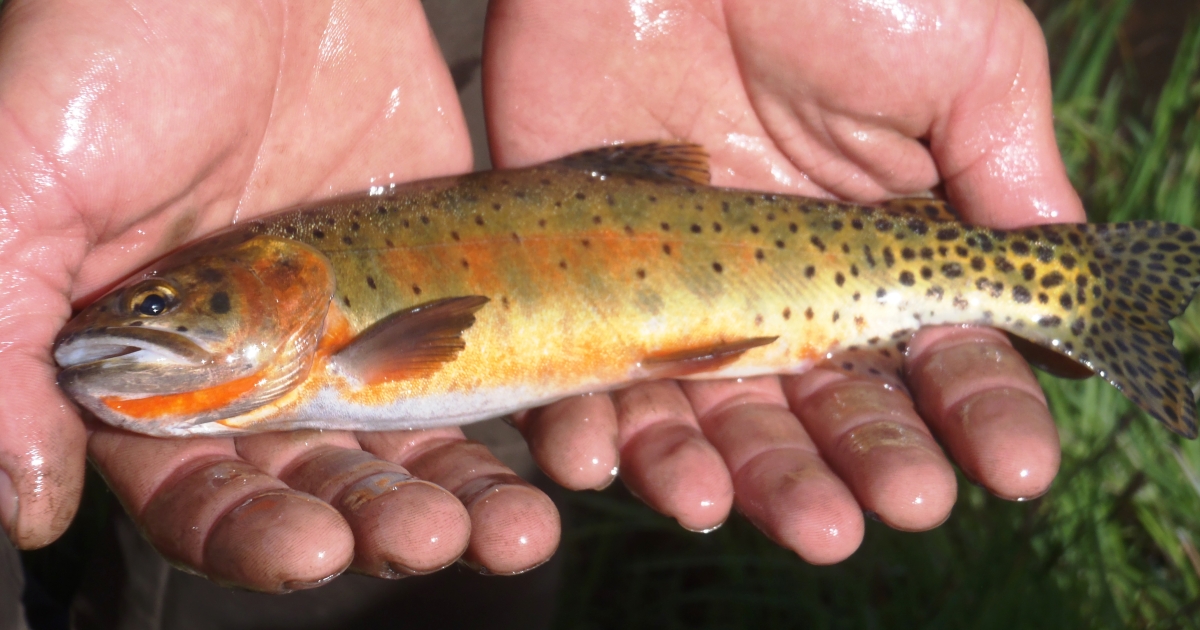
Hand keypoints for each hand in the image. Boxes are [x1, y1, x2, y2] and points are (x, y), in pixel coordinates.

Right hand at [0, 0, 556, 589]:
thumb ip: (2, 341)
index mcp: (149, 358)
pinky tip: (553, 458)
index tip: (310, 550)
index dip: (248, 530)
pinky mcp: (430, 270)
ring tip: (512, 533)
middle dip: (372, 522)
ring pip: (409, 440)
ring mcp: (351, 316)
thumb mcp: (20, 181)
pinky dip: (517, 416)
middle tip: (427, 542)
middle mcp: (254, 354)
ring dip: (458, 497)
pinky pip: (479, 360)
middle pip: (319, 479)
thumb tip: (23, 501)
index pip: (193, 488)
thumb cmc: (112, 43)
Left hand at [485, 0, 1083, 561]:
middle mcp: (782, 280)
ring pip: (713, 420)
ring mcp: (681, 285)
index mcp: (877, 242)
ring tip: (799, 521)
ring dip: (755, 482)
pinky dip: (606, 436)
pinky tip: (644, 474)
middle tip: (899, 508)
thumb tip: (1060, 292)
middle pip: (824, 410)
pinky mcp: (586, 275)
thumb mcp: (966, 63)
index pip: (936, 355)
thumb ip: (1009, 179)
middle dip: (867, 465)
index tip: (1010, 468)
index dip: (976, 413)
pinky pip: (589, 382)